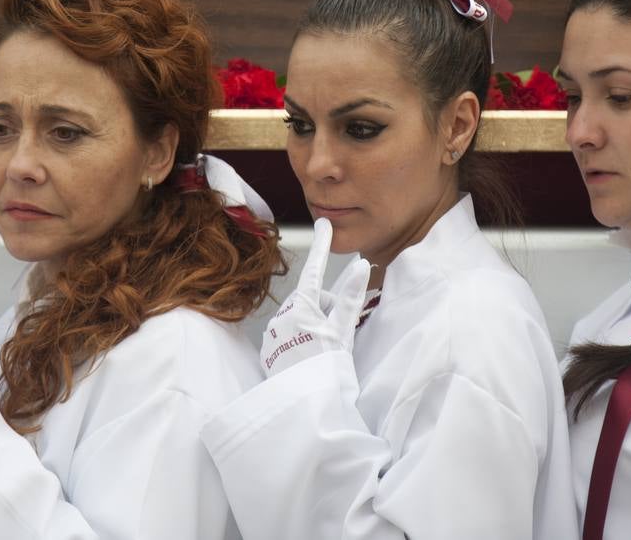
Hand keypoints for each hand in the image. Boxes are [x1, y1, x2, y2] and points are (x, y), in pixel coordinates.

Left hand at [259, 218, 370, 377]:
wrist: (307, 406)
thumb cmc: (329, 367)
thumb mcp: (343, 330)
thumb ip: (350, 297)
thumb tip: (361, 266)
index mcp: (302, 306)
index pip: (314, 269)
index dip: (320, 246)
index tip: (322, 225)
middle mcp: (283, 315)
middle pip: (312, 300)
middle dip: (325, 309)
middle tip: (336, 334)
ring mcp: (273, 333)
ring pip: (300, 317)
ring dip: (313, 326)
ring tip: (322, 351)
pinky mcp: (268, 350)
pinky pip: (288, 335)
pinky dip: (300, 340)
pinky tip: (307, 358)